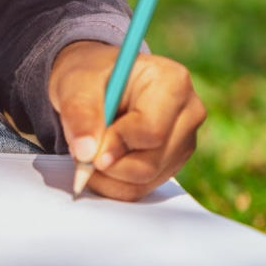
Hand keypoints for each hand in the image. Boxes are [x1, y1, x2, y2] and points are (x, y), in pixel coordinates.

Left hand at [48, 40, 205, 200]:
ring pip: (144, 181)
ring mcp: (183, 142)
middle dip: (109, 164)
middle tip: (83, 149)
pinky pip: (140, 189)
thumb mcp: (77, 84)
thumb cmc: (92, 76)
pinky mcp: (172, 163)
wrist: (98, 83)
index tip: (88, 147)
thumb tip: (86, 153)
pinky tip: (101, 162)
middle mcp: (188, 114)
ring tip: (90, 151)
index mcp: (173, 83)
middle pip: (150, 163)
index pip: (151, 131)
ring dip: (107, 177)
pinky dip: (113, 184)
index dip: (115, 145)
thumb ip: (80, 113)